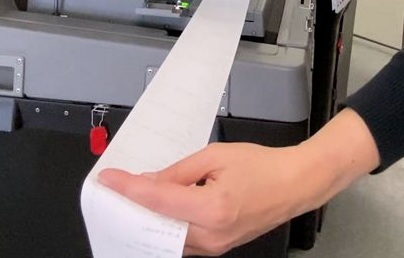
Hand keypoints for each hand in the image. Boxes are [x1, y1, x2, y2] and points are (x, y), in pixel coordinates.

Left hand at [100, 110, 379, 255]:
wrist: (295, 184)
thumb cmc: (264, 167)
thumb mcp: (215, 156)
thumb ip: (178, 171)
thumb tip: (149, 181)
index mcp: (213, 207)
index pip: (157, 199)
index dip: (128, 188)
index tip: (109, 180)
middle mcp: (212, 234)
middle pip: (156, 225)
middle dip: (132, 208)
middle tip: (116, 190)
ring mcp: (215, 246)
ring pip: (166, 238)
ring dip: (148, 218)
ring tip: (135, 197)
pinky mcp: (217, 249)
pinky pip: (181, 241)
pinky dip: (166, 225)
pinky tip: (158, 209)